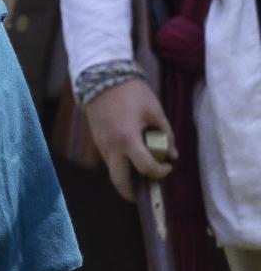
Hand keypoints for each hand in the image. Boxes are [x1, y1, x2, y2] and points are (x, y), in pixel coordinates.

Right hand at [87, 78, 172, 201]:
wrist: (100, 76)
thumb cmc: (131, 92)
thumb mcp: (155, 111)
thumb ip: (166, 135)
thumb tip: (172, 156)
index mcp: (128, 139)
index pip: (146, 168)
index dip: (161, 172)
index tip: (168, 167)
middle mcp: (112, 146)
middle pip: (119, 181)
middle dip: (132, 192)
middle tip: (144, 194)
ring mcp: (101, 144)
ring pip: (113, 171)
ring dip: (127, 176)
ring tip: (141, 170)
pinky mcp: (97, 139)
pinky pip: (109, 159)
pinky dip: (120, 164)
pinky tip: (130, 156)